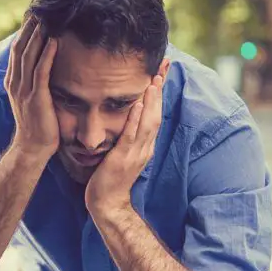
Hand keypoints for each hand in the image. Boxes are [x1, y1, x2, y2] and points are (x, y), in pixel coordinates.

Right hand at [4, 15, 59, 159]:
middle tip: (40, 7)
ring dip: (38, 35)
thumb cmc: (38, 124)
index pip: (17, 49)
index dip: (25, 30)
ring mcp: (24, 90)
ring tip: (47, 17)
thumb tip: (45, 64)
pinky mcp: (36, 97)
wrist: (33, 147)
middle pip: (20, 47)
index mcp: (13, 81)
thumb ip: (35, 80)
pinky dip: (47, 54)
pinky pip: (41, 71)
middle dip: (30, 27)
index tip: (35, 14)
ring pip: (29, 55)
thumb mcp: (32, 97)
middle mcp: (15, 82)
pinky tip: (55, 40)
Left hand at [85, 58, 170, 215]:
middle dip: (160, 90)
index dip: (159, 93)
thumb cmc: (110, 179)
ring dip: (152, 100)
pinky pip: (131, 135)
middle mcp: (145, 147)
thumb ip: (127, 137)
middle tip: (164, 66)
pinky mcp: (123, 158)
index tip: (161, 71)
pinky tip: (138, 104)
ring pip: (148, 122)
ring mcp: (136, 153)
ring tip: (154, 79)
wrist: (107, 204)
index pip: (156, 113)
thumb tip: (126, 119)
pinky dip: (136, 119)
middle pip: (157, 113)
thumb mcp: (122, 153)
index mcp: (145, 145)